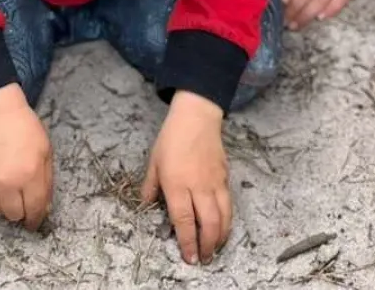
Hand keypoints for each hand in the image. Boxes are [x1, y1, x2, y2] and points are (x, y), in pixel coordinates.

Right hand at [0, 84, 52, 230]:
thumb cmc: (26, 131)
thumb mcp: (46, 152)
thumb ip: (46, 182)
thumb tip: (44, 208)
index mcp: (30, 174)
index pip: (35, 208)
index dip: (36, 218)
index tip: (35, 222)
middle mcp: (8, 183)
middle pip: (15, 215)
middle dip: (22, 211)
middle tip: (23, 200)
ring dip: (6, 206)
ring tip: (9, 189)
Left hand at [142, 91, 230, 264]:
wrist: (197, 115)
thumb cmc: (172, 138)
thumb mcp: (153, 162)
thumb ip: (150, 188)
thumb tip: (146, 206)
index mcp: (177, 184)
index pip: (183, 221)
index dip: (187, 242)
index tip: (189, 258)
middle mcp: (198, 186)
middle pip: (208, 223)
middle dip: (207, 245)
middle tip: (203, 258)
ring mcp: (215, 181)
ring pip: (223, 216)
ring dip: (220, 236)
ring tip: (216, 248)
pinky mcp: (225, 176)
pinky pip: (229, 202)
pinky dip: (228, 219)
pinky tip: (224, 226)